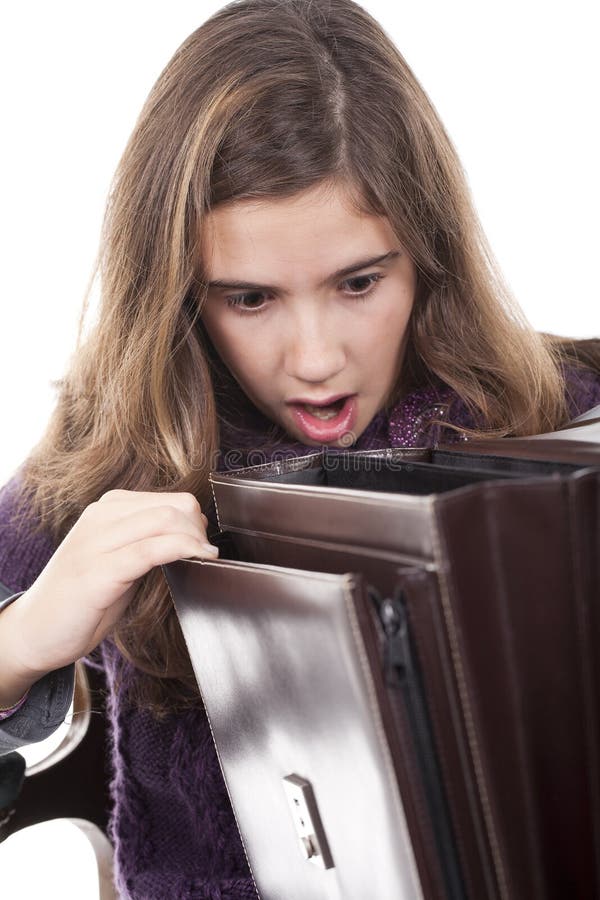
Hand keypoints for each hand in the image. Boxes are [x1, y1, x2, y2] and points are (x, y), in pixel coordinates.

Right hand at [5, 489, 218, 679]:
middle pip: (173, 506)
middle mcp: (100, 517)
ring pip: (165, 521)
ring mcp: (96, 542)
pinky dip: (183, 550)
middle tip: (206, 555)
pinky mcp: (97, 571)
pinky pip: (151, 550)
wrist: (34, 632)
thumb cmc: (81, 600)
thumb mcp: (118, 560)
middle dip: (200, 530)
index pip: (170, 499)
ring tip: (205, 559)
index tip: (203, 545)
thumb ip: (147, 542)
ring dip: (196, 540)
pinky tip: (199, 559)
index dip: (196, 521)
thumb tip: (193, 532)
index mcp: (107, 509)